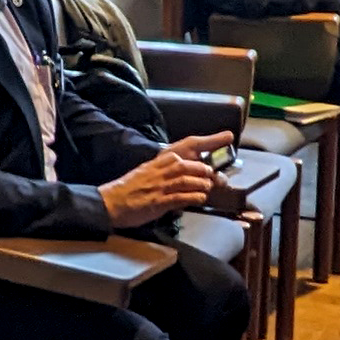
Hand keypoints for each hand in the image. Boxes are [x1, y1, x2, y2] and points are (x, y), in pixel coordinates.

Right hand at [98, 144, 224, 229]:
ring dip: (202, 185)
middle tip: (214, 177)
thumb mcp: (147, 172)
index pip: (187, 148)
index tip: (227, 137)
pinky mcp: (159, 201)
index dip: (211, 141)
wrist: (111, 202)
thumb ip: (166, 170)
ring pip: (189, 180)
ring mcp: (160, 185)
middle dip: (206, 171)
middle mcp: (161, 170)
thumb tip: (186, 172)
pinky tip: (200, 199)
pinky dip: (194, 197)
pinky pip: (182, 197)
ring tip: (207, 189)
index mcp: (159, 161)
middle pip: (192, 165)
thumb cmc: (129, 188)